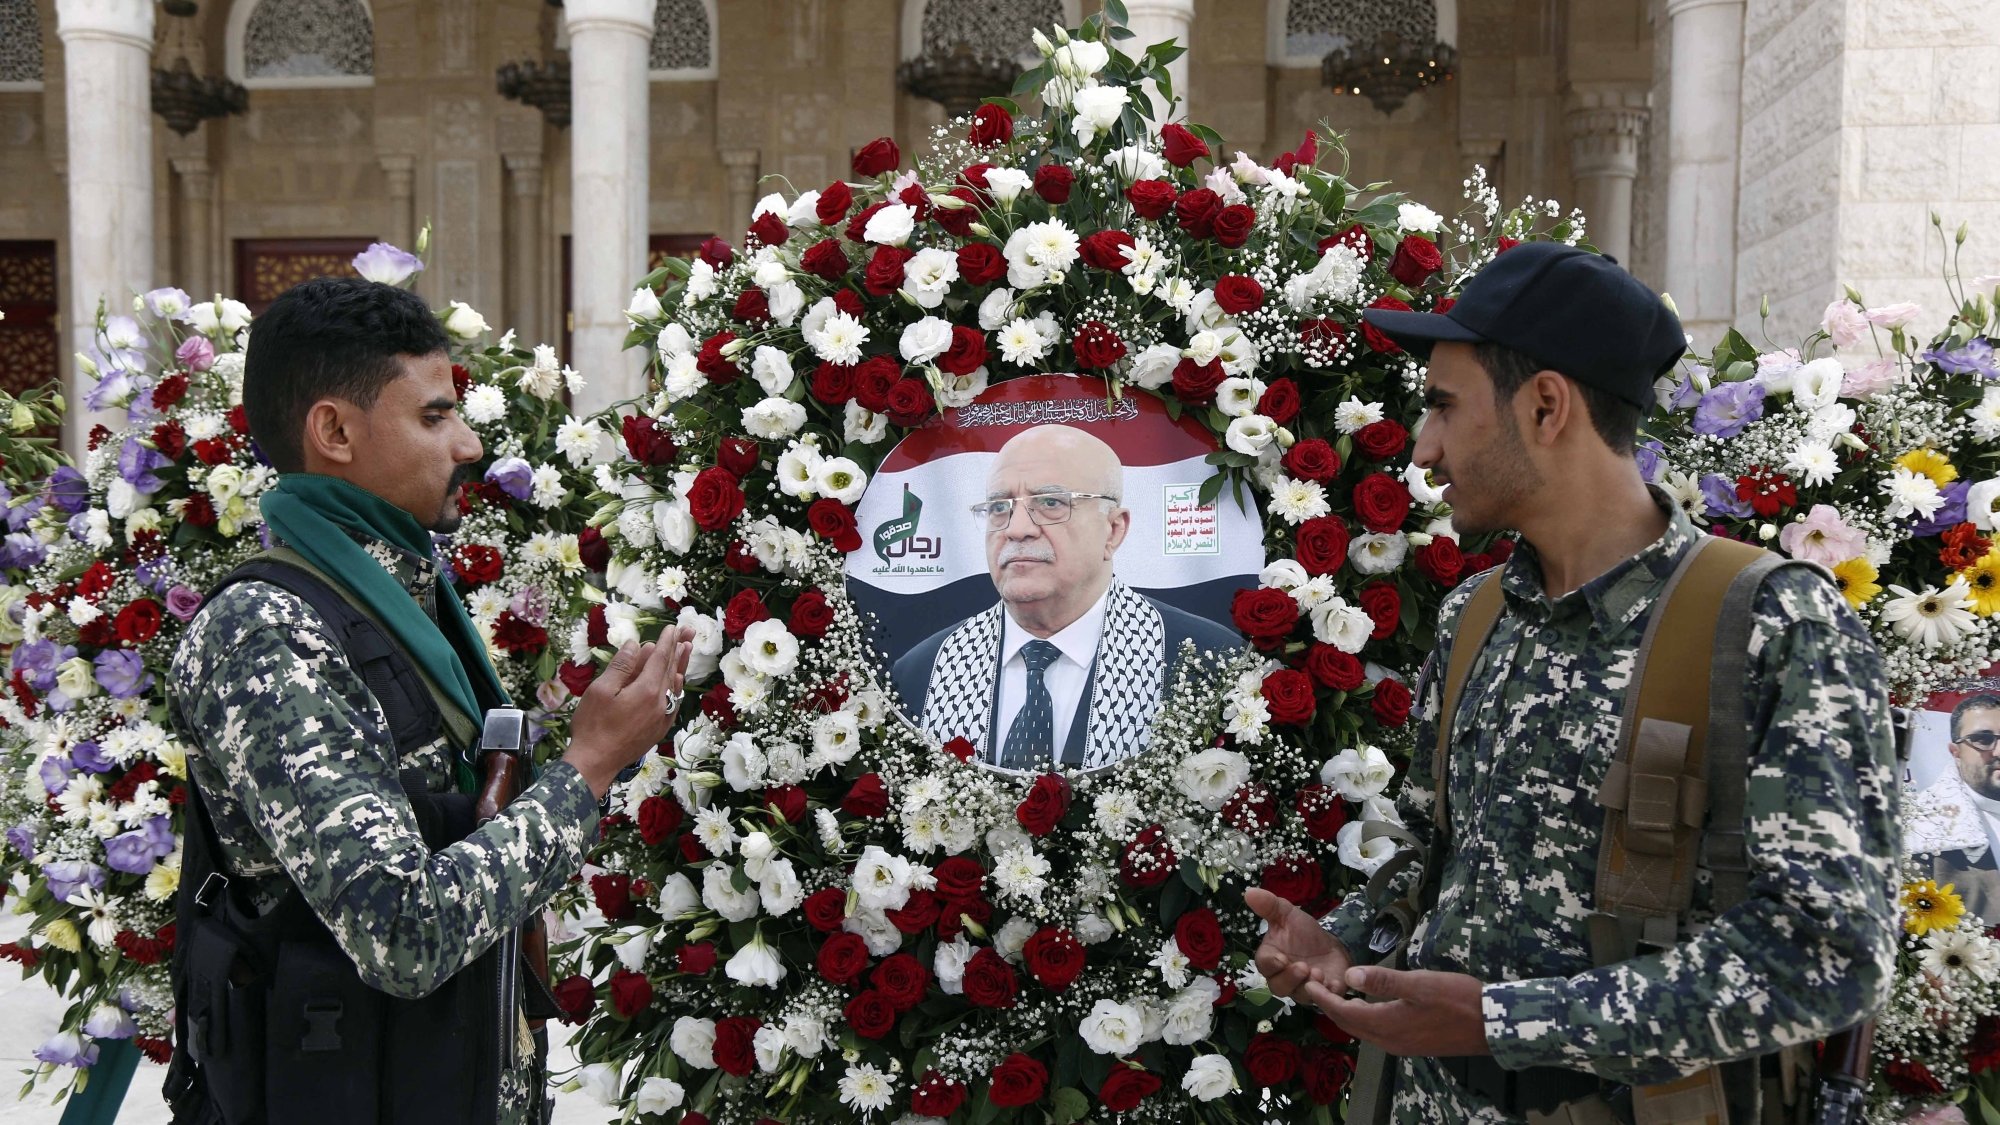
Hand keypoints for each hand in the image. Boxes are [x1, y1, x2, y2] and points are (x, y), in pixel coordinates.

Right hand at [563, 630, 691, 798]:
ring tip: (687, 649)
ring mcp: (662, 718)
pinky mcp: (659, 729)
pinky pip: (673, 702)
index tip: (673, 627)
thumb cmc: (593, 725)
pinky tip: (675, 682)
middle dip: (679, 648)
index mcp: (647, 690)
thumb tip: (637, 644)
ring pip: (675, 686)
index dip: (667, 642)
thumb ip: (622, 666)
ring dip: (680, 665)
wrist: (596, 763)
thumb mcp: (601, 690)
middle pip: (672, 669)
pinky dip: (675, 687)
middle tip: (689, 631)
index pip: (661, 659)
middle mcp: (661, 703)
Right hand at [1246, 887, 1352, 1003]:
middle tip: (1303, 967)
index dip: (1271, 965)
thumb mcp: (1288, 915)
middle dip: (1290, 979)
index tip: (1281, 959)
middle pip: (1279, 988)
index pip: (1265, 966)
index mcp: (1272, 959)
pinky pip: (1323, 1001)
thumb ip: (1269, 906)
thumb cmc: (1304, 932)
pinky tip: (1332, 983)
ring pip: (1299, 997)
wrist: (1331, 944)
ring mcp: (1303, 989)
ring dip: (1308, 987)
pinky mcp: (1323, 995)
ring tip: (1318, 973)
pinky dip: (1327, 994)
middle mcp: (1284, 978)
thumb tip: (1249, 892)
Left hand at [1301, 965, 1489, 1056]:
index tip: (1309, 982)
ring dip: (1347, 1013)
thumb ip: (1384, 980)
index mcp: (1388, 1025)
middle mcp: (1390, 1041)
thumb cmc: (1459, 999)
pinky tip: (1367, 1005)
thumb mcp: (1420, 983)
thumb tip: (1349, 976)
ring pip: (1364, 1030)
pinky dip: (1365, 1018)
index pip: (1345, 1013)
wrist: (1494, 1025)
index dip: (1325, 998)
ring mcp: (1402, 1045)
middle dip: (1331, 1006)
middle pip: (1350, 1025)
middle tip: (1317, 985)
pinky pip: (1379, 1032)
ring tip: (1337, 993)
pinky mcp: (1414, 1044)